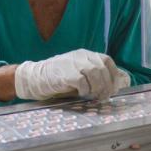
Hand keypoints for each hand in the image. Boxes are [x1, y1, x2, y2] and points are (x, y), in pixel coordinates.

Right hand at [14, 49, 129, 100]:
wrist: (36, 77)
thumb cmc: (59, 78)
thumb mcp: (78, 71)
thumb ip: (92, 75)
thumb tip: (110, 87)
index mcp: (85, 54)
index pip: (107, 60)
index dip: (113, 75)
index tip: (114, 88)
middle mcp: (81, 56)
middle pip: (102, 68)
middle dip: (107, 85)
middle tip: (104, 97)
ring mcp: (73, 63)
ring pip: (95, 74)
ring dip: (97, 88)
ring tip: (93, 96)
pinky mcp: (66, 74)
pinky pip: (83, 82)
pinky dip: (85, 90)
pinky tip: (81, 93)